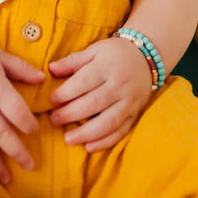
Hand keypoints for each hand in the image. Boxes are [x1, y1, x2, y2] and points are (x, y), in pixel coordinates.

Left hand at [48, 37, 152, 151]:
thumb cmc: (115, 53)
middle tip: (54, 120)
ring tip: (68, 139)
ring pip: (108, 121)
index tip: (52, 100)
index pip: (84, 81)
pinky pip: (121, 131)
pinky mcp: (135, 114)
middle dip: (71, 114)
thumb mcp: (95, 50)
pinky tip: (89, 147)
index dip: (66, 92)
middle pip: (94, 103)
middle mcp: (119, 85)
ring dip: (87, 133)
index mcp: (107, 66)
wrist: (147, 58)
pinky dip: (105, 142)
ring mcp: (129, 102)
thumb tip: (51, 69)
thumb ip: (73, 61)